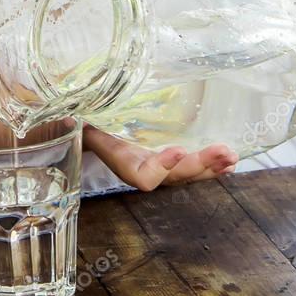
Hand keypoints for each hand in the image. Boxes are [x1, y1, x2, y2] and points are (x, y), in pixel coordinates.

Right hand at [81, 123, 238, 189]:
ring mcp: (155, 163)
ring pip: (185, 176)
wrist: (82, 121)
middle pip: (171, 178)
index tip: (175, 151)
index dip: (158, 168)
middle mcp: (139, 166)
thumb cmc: (77, 118)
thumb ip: (68, 122)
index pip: (140, 175)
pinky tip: (231, 160)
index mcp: (119, 158)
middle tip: (221, 152)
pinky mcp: (166, 156)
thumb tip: (64, 117)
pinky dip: (212, 166)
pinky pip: (190, 167)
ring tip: (231, 156)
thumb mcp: (72, 118)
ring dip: (210, 168)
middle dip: (197, 167)